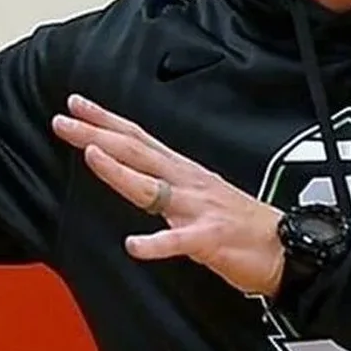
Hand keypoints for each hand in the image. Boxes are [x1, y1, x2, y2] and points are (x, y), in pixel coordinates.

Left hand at [52, 95, 285, 296]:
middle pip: (138, 153)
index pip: (139, 139)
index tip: (76, 105)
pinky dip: (157, 244)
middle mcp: (188, 182)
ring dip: (120, 172)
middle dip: (98, 136)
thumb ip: (165, 183)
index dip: (107, 121)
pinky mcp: (211, 239)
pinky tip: (134, 245)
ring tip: (91, 156)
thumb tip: (132, 173)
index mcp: (184, 172)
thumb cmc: (240, 223)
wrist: (286, 246)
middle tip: (63, 121)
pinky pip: (180, 242)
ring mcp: (199, 209)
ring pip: (153, 189)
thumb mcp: (199, 193)